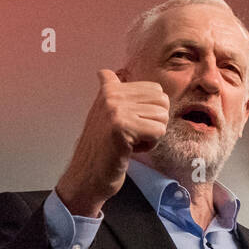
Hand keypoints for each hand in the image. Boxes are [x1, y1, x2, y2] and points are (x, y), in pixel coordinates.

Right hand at [55, 69, 168, 216]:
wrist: (86, 177)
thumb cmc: (99, 149)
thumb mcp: (100, 114)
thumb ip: (108, 92)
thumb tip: (103, 72)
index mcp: (109, 89)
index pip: (155, 90)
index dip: (149, 112)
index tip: (130, 126)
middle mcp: (112, 95)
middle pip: (162, 101)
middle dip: (155, 122)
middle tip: (133, 136)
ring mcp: (116, 110)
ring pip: (162, 117)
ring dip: (151, 136)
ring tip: (130, 143)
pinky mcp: (122, 127)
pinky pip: (158, 132)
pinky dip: (149, 146)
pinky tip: (131, 150)